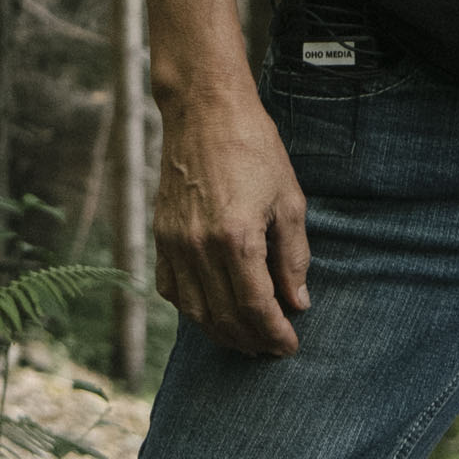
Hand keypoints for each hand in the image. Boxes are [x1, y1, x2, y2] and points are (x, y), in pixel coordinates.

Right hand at [151, 80, 309, 356]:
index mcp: (236, 238)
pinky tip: (212, 311)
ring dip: (221, 332)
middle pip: (224, 317)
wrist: (204, 110)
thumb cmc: (253, 148)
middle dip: (251, 340)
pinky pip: (171, 288)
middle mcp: (199, 247)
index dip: (274, 334)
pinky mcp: (160, 235)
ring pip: (194, 310)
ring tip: (246, 338)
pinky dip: (192, 309)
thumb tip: (298, 302)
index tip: (289, 346)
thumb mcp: (289, 199)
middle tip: (271, 348)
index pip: (255, 308)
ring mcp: (174, 243)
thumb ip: (293, 257)